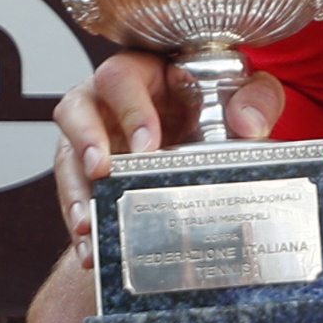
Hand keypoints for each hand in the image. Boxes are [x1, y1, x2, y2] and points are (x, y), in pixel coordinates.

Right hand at [49, 50, 284, 263]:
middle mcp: (106, 102)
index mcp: (142, 73)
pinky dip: (81, 223)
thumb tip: (247, 125)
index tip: (147, 144)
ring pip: (67, 158)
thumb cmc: (215, 105)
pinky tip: (91, 248)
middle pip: (76, 110)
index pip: (121, 78)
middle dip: (85, 143)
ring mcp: (93, 139)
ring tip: (89, 223)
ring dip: (75, 192)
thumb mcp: (244, 92)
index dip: (130, 108)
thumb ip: (255, 99)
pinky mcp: (87, 174)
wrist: (207, 137)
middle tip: (101, 173)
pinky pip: (75, 195)